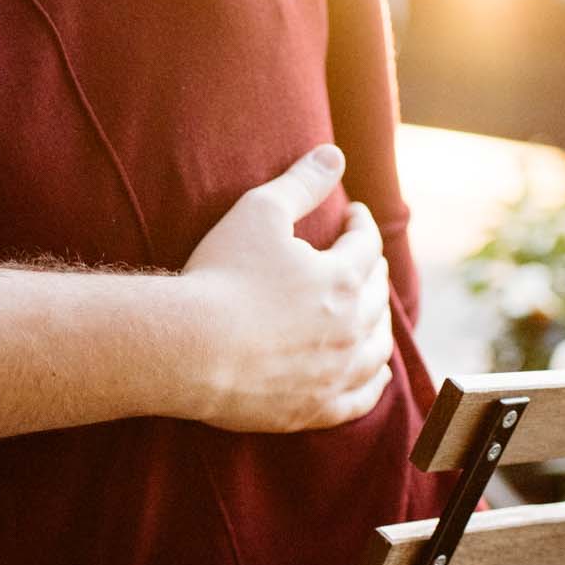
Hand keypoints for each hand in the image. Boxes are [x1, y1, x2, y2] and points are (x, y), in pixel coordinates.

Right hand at [180, 145, 395, 431]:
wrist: (185, 349)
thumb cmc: (220, 276)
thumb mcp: (258, 212)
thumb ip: (300, 183)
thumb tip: (334, 155)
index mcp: (342, 278)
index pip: (367, 244)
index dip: (360, 224)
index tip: (352, 215)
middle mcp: (350, 328)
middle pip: (377, 296)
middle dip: (373, 271)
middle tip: (363, 259)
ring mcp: (335, 373)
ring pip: (377, 348)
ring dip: (379, 325)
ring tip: (371, 314)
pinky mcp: (314, 409)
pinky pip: (361, 399)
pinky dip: (373, 383)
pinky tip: (374, 373)